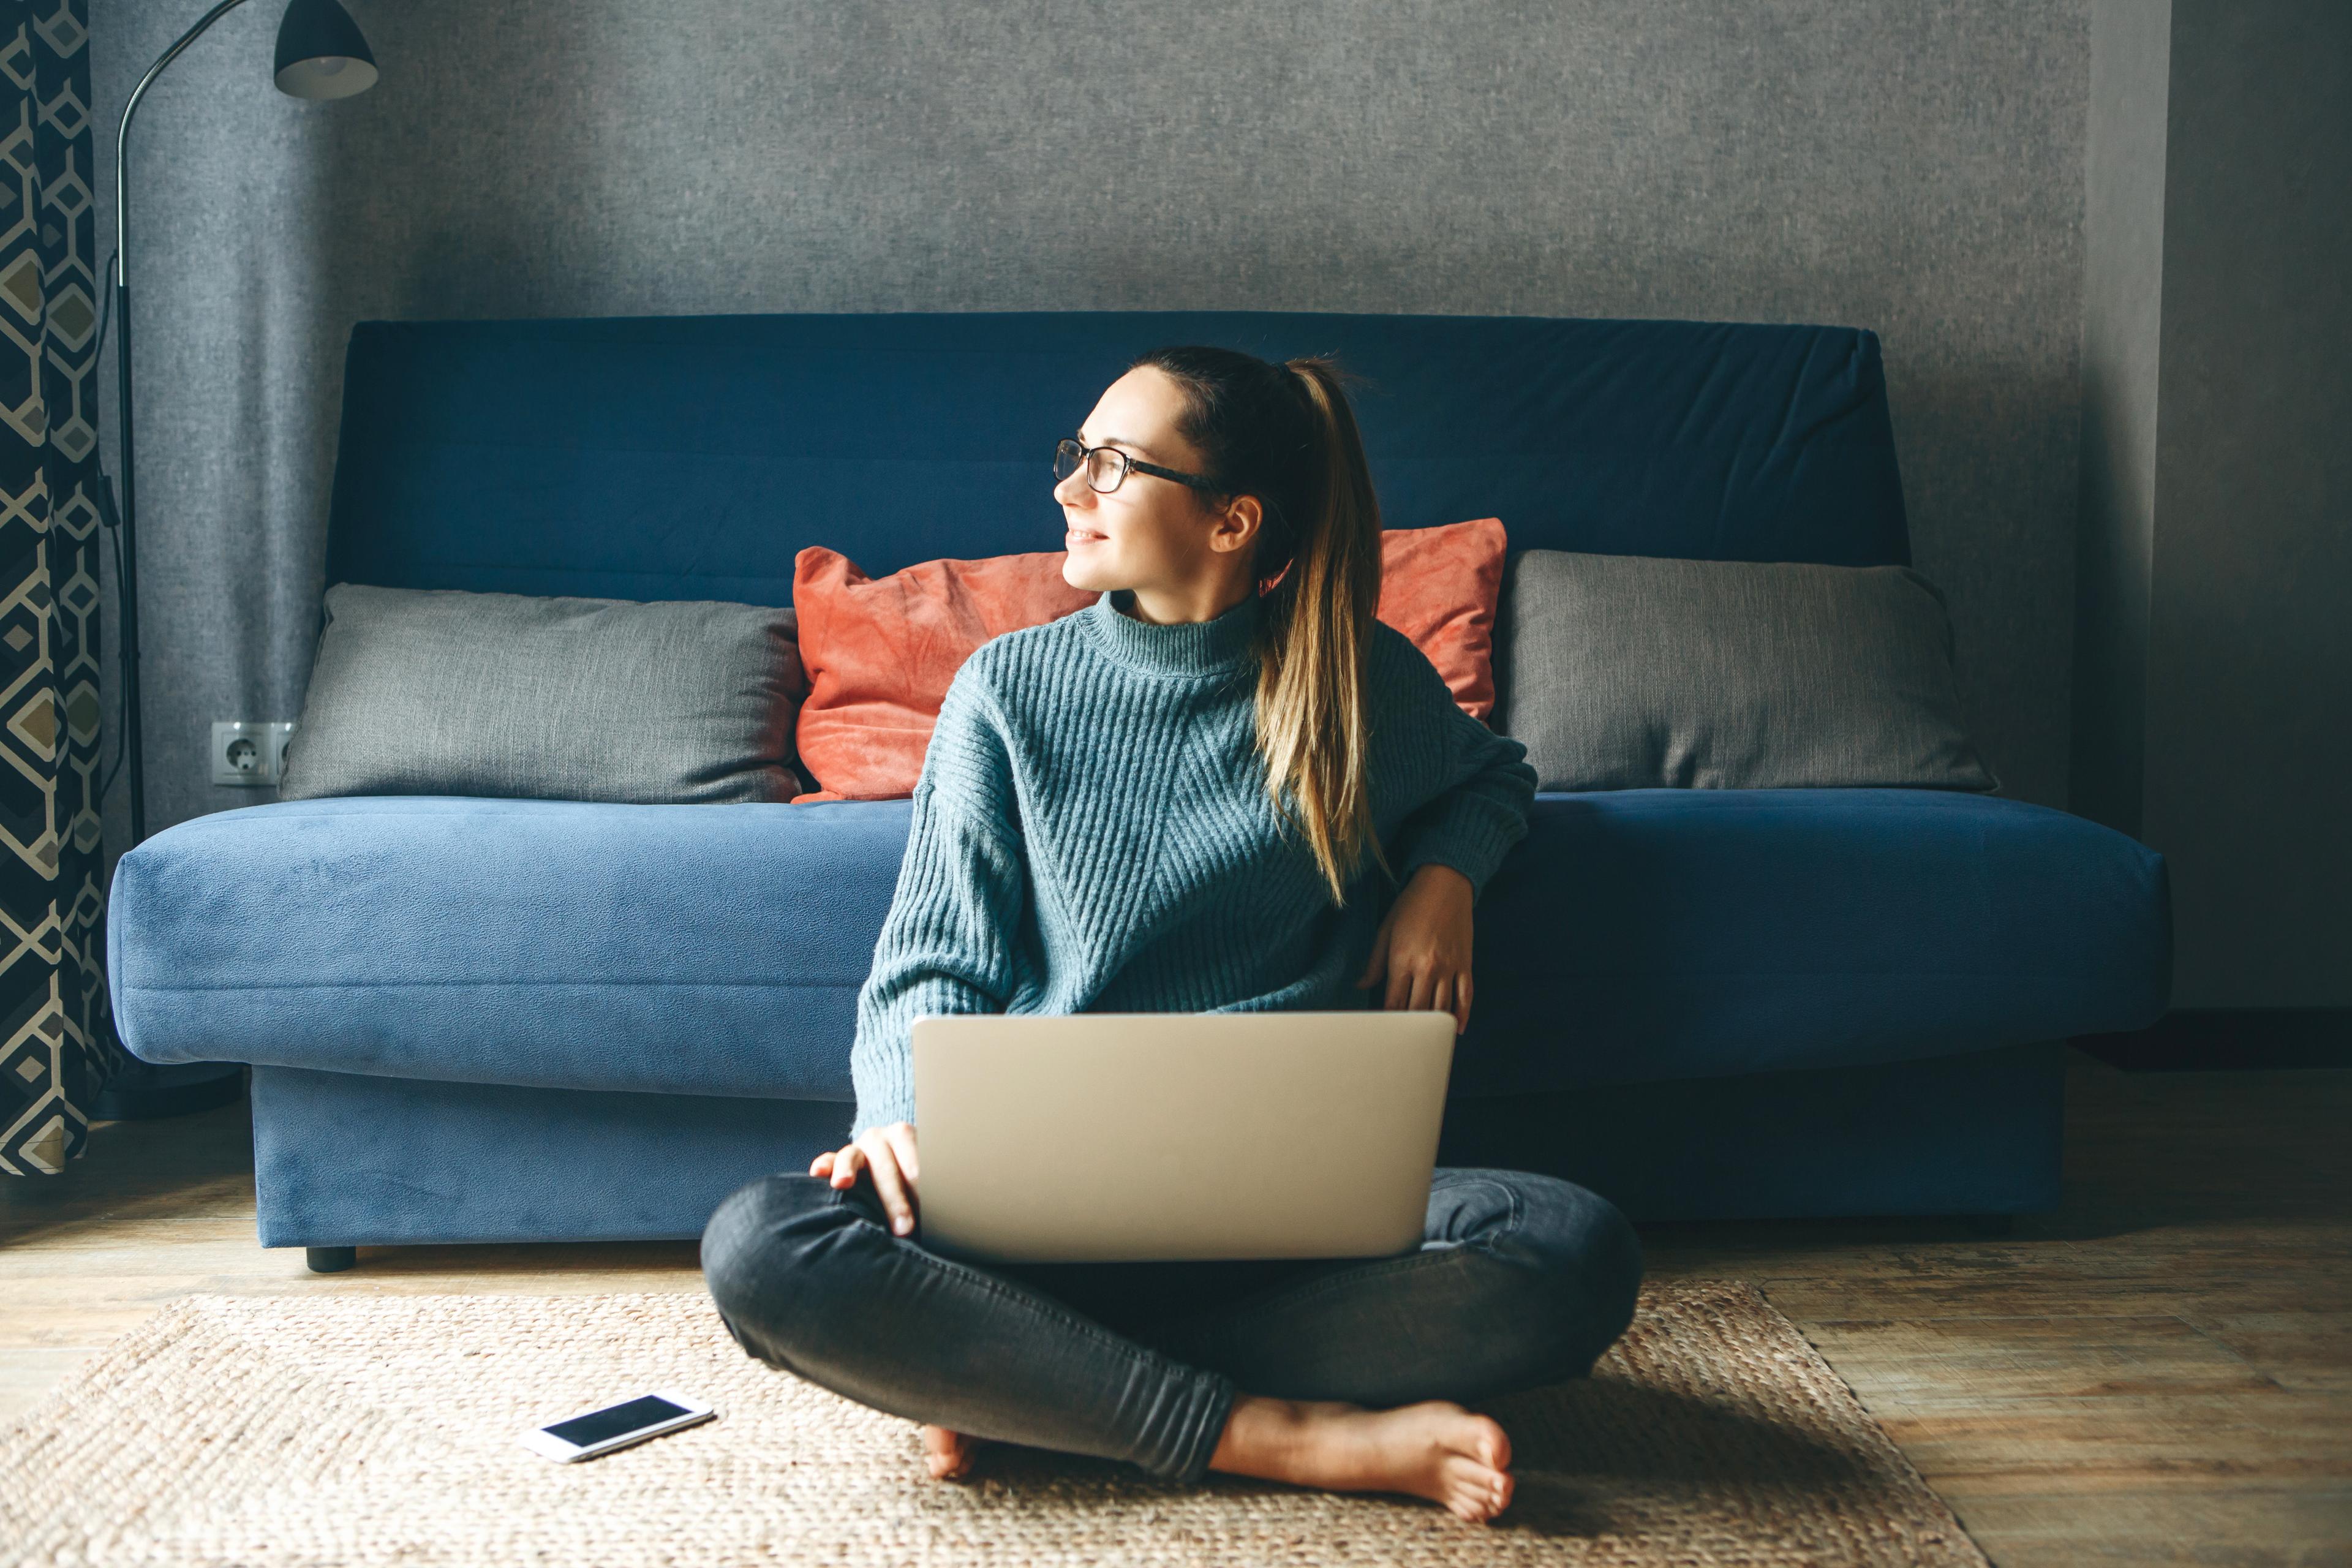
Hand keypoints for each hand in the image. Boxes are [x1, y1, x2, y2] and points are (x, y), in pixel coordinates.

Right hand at [810, 1121, 920, 1235]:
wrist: (894, 1170)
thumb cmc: (918, 1186)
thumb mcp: (927, 1186)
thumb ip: (931, 1195)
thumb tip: (946, 1224)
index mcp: (911, 1139)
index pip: (918, 1165)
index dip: (924, 1191)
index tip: (931, 1216)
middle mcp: (884, 1138)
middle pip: (888, 1167)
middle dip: (895, 1199)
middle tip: (905, 1228)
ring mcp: (859, 1147)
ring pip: (854, 1157)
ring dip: (848, 1171)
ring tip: (843, 1183)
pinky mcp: (838, 1160)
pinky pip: (829, 1160)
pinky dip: (824, 1165)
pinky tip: (818, 1172)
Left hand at [1356, 863, 1475, 1033]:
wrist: (1445, 883)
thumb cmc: (1411, 905)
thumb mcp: (1385, 930)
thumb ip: (1374, 962)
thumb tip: (1361, 985)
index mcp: (1402, 960)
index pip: (1393, 1003)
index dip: (1388, 1022)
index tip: (1384, 1033)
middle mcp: (1427, 967)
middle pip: (1418, 1011)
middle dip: (1409, 1029)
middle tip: (1403, 1044)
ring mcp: (1449, 967)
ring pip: (1442, 1008)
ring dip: (1434, 1027)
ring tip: (1426, 1041)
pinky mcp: (1466, 964)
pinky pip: (1466, 996)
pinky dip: (1462, 1015)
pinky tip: (1456, 1029)